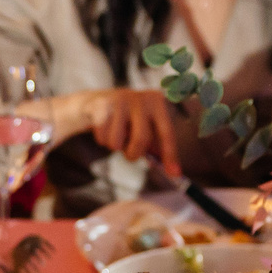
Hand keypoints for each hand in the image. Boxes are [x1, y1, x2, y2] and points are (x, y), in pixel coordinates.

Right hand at [66, 88, 180, 174]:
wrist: (97, 102)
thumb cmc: (128, 121)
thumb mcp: (147, 129)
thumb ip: (159, 148)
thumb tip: (174, 172)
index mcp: (157, 102)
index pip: (166, 132)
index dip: (170, 155)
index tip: (174, 174)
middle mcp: (141, 98)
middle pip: (141, 139)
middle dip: (133, 153)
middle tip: (130, 153)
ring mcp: (120, 100)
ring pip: (117, 143)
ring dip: (115, 146)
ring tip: (116, 135)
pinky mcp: (100, 106)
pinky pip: (102, 138)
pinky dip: (102, 140)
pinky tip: (104, 129)